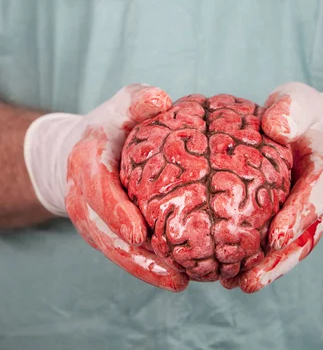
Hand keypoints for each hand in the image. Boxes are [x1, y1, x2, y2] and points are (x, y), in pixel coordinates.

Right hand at [24, 85, 188, 291]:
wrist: (86, 146)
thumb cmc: (113, 124)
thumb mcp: (123, 105)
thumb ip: (138, 101)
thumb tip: (160, 101)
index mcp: (86, 163)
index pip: (98, 190)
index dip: (116, 212)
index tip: (139, 233)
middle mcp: (82, 196)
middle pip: (104, 233)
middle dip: (135, 256)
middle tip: (172, 272)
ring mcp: (90, 218)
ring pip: (113, 250)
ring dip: (144, 269)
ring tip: (180, 282)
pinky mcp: (103, 231)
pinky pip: (121, 253)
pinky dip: (145, 266)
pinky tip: (175, 276)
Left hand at [223, 82, 322, 292]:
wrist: (311, 129)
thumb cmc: (301, 113)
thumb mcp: (298, 100)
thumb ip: (291, 108)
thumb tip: (276, 127)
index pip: (320, 194)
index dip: (299, 215)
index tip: (274, 236)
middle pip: (307, 234)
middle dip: (279, 259)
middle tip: (249, 280)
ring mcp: (310, 214)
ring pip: (293, 247)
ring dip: (268, 269)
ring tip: (236, 284)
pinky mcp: (292, 220)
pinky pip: (279, 244)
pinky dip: (260, 260)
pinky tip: (231, 274)